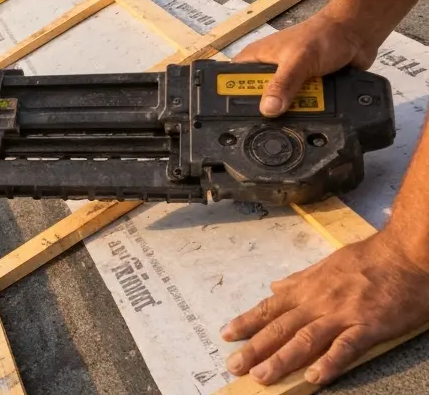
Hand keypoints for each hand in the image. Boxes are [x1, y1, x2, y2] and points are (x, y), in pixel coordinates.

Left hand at [223, 232, 428, 384]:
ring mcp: (342, 314)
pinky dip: (329, 362)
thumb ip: (300, 281)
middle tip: (234, 365)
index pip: (270, 308)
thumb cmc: (367, 259)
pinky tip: (314, 376)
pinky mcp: (368, 325)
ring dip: (281, 358)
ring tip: (262, 376)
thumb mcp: (326, 265)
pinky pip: (345, 346)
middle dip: (255, 348)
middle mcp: (318, 302)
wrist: (404, 255)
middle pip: (280, 327)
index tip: (226, 335)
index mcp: (308, 288)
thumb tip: (276, 288)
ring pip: (305, 338)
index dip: (247, 322)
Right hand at [234, 13, 375, 116]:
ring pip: (280, 105)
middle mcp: (269, 71)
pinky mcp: (305, 88)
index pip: (231, 80)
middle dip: (265, 111)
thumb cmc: (322, 37)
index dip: (230, 97)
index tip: (232, 117)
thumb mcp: (299, 60)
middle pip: (256, 98)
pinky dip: (305, 111)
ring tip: (293, 125)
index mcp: (256, 58)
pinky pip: (299, 106)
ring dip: (289, 113)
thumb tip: (268, 110)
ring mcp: (288, 81)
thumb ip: (283, 84)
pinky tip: (308, 120)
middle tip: (268, 127)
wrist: (357, 34)